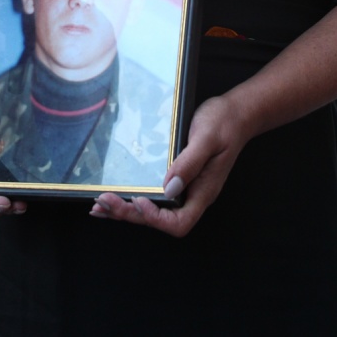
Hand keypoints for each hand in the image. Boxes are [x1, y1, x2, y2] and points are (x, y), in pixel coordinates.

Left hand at [89, 95, 249, 237]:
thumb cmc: (224, 123)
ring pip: (154, 211)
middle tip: (103, 202)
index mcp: (203, 191)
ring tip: (100, 206)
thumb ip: (189, 163)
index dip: (155, 217)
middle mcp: (193, 195)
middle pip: (160, 220)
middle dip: (130, 214)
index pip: (178, 222)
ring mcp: (186, 189)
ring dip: (126, 211)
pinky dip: (133, 199)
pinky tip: (117, 196)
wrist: (236, 113)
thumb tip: (169, 188)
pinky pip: (155, 196)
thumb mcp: (207, 138)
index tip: (138, 200)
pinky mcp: (179, 179)